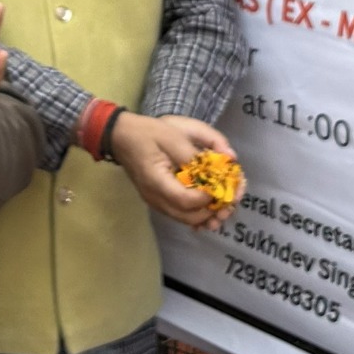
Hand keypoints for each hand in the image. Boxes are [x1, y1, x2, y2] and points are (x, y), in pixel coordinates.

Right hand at [110, 114, 241, 229]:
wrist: (121, 137)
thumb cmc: (147, 133)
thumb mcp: (174, 133)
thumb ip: (200, 147)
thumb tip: (229, 158)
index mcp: (157, 182)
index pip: (186, 200)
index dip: (209, 196)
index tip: (222, 183)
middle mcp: (156, 199)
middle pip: (190, 217)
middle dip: (215, 209)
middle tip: (232, 195)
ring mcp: (157, 203)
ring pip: (188, 220)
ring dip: (210, 214)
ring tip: (227, 201)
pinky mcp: (161, 201)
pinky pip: (182, 214)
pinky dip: (200, 213)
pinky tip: (213, 206)